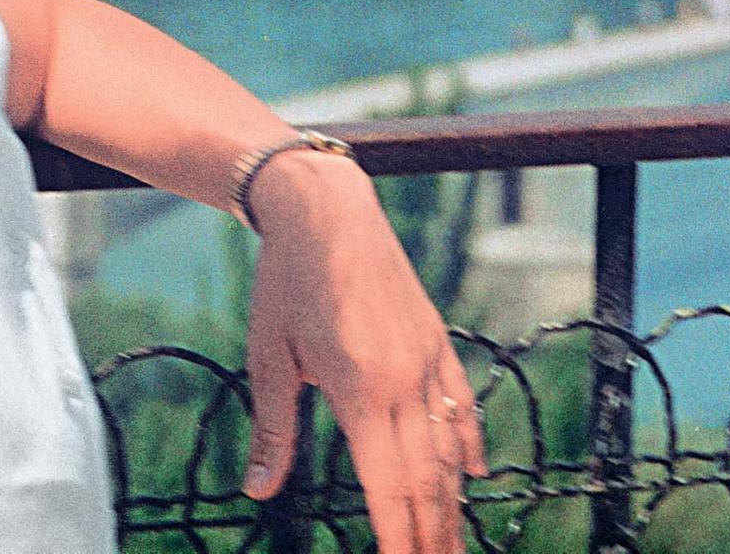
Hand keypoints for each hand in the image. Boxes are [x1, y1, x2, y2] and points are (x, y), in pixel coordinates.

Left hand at [238, 149, 486, 553]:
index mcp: (361, 390)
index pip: (388, 485)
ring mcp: (426, 358)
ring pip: (450, 445)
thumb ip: (274, 428)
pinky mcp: (434, 337)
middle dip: (433, 533)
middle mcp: (404, 380)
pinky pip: (460, 400)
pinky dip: (469, 441)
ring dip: (452, 499)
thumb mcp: (269, 355)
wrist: (327, 209)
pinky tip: (471, 472)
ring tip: (453, 542)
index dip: (397, 535)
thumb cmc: (288, 280)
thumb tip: (258, 490)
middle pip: (428, 477)